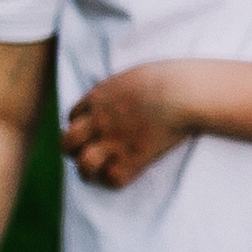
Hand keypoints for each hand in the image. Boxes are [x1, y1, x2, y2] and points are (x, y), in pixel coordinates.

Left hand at [62, 62, 199, 186]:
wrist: (183, 93)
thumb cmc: (169, 77)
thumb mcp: (133, 74)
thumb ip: (120, 88)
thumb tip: (126, 95)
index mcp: (98, 97)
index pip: (73, 116)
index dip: (82, 125)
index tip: (96, 130)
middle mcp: (99, 120)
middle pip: (67, 141)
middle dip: (75, 149)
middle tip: (91, 151)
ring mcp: (113, 141)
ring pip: (83, 163)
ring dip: (89, 169)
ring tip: (100, 171)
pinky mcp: (132, 157)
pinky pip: (113, 178)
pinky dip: (118, 178)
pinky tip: (128, 172)